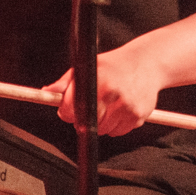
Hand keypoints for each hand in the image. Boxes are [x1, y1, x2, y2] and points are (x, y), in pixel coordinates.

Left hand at [45, 43, 164, 136]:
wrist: (148, 63)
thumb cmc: (115, 64)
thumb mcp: (91, 66)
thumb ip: (67, 81)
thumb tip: (47, 92)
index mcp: (99, 80)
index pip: (72, 109)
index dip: (67, 111)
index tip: (68, 109)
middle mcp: (114, 94)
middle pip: (87, 124)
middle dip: (84, 119)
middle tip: (91, 106)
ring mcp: (127, 107)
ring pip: (103, 130)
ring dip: (101, 123)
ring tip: (108, 105)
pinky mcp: (138, 116)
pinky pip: (118, 132)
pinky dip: (116, 125)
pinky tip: (120, 109)